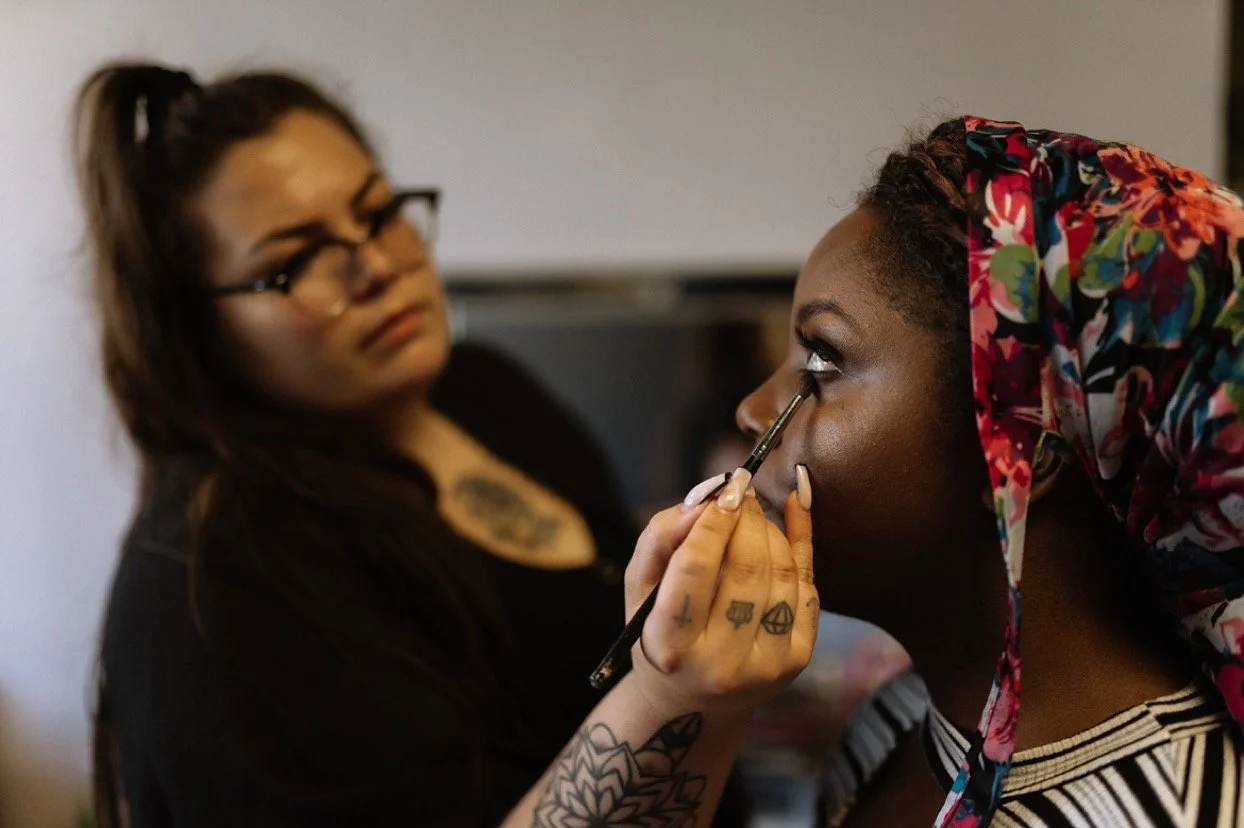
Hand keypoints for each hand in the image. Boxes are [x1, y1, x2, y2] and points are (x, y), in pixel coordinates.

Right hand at [623, 472, 817, 718]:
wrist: (694, 703)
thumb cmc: (658, 632)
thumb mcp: (639, 588)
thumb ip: (660, 537)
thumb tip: (706, 498)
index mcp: (670, 646)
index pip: (695, 568)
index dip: (713, 520)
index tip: (724, 487)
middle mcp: (720, 663)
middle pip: (746, 568)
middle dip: (747, 518)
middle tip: (741, 491)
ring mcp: (765, 666)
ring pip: (781, 576)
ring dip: (770, 531)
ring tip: (753, 514)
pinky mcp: (797, 660)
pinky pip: (807, 588)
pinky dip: (801, 544)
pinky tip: (795, 512)